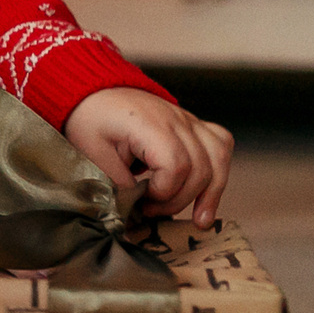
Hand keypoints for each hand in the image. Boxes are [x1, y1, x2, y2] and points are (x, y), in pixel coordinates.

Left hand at [63, 88, 233, 226]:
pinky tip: (209, 192)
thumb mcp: (93, 154)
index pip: (176, 164)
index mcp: (148, 124)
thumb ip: (116, 184)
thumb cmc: (92, 120)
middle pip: (200, 167)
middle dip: (179, 199)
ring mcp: (188, 120)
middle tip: (152, 209)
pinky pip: (221, 144)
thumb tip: (132, 213)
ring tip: (199, 219)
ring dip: (211, 192)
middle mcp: (175, 120)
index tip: (143, 200)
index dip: (164, 191)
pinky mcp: (193, 125)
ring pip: (218, 157)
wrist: (95, 93)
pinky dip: (219, 170)